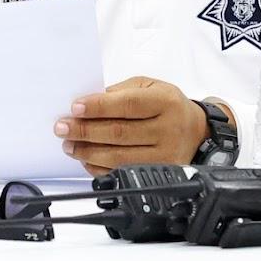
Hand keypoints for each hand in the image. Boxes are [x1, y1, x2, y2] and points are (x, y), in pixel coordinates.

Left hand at [54, 76, 208, 175]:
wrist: (198, 131)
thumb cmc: (167, 105)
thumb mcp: (149, 87)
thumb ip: (120, 92)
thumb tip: (89, 103)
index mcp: (165, 102)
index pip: (127, 105)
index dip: (98, 107)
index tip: (74, 108)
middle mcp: (167, 130)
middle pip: (120, 133)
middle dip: (85, 131)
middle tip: (62, 128)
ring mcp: (166, 155)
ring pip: (120, 157)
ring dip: (88, 152)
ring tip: (69, 145)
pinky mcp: (161, 173)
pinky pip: (124, 173)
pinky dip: (100, 168)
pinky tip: (86, 159)